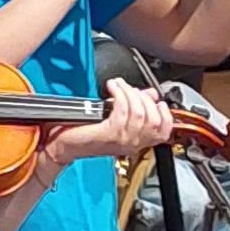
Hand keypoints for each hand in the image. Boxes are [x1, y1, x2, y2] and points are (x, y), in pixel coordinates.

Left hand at [46, 88, 176, 173]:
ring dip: (130, 92)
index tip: (157, 101)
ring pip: (139, 113)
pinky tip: (112, 87)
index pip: (163, 131)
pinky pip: (123, 110)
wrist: (64, 145)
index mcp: (136, 142)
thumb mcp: (117, 118)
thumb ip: (136, 107)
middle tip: (130, 88)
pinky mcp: (109, 134)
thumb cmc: (85, 133)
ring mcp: (121, 140)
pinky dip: (119, 94)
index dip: (166, 114)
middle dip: (145, 98)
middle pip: (154, 119)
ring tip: (119, 85)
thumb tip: (151, 95)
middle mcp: (131, 144)